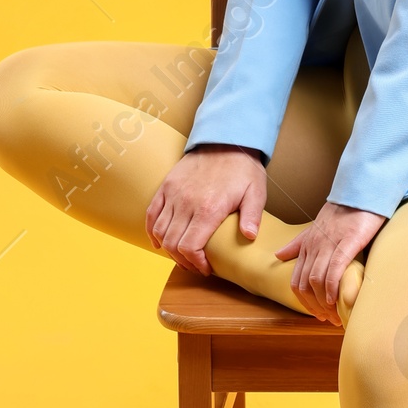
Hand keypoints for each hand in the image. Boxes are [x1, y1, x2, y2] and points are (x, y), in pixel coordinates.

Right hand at [147, 146, 267, 275]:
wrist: (225, 139)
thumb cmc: (242, 168)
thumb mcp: (255, 192)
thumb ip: (252, 216)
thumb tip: (249, 236)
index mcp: (208, 209)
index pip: (190, 247)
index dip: (195, 263)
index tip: (205, 267)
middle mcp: (186, 203)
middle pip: (172, 244)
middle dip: (183, 261)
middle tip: (195, 265)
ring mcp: (173, 194)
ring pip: (160, 231)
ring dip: (168, 248)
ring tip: (182, 255)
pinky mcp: (166, 186)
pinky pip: (151, 213)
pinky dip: (152, 231)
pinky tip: (159, 242)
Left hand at [275, 202, 385, 323]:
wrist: (360, 194)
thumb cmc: (342, 213)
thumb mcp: (315, 228)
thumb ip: (297, 244)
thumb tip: (279, 256)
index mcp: (306, 245)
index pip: (297, 279)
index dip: (304, 300)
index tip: (316, 314)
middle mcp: (314, 246)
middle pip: (305, 283)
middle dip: (313, 306)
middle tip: (326, 319)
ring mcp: (329, 244)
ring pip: (316, 279)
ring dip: (323, 302)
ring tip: (333, 315)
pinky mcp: (346, 242)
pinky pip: (334, 269)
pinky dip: (331, 287)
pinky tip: (335, 299)